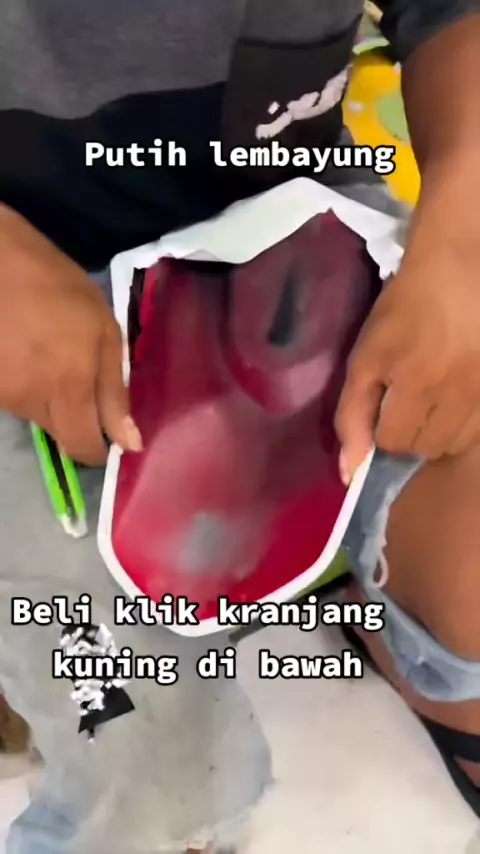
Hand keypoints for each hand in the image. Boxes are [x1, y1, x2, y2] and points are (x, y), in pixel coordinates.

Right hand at [0, 205, 140, 464]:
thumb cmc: (56, 287)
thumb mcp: (104, 330)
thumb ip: (114, 390)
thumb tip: (129, 442)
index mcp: (67, 390)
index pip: (82, 448)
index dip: (98, 446)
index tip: (107, 428)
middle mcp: (30, 403)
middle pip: (61, 435)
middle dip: (77, 418)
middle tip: (80, 375)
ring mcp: (2, 395)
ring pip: (37, 416)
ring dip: (49, 397)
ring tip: (49, 353)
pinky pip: (14, 397)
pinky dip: (25, 383)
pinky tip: (26, 350)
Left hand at [335, 239, 479, 481]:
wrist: (461, 265)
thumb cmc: (405, 308)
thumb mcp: (366, 357)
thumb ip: (353, 416)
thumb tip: (349, 474)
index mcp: (419, 385)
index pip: (396, 444)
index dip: (385, 430)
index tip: (387, 407)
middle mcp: (460, 394)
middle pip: (430, 449)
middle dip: (413, 434)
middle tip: (411, 401)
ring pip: (459, 442)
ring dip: (442, 430)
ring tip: (436, 396)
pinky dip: (467, 419)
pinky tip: (458, 392)